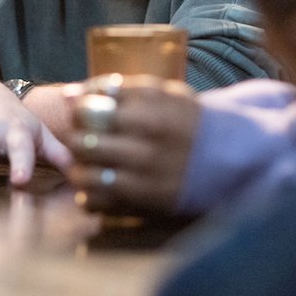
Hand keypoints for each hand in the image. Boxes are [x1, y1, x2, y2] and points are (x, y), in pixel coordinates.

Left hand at [60, 76, 200, 214]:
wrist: (227, 157)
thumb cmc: (185, 119)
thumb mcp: (159, 94)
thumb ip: (113, 89)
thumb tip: (68, 95)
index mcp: (149, 115)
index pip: (88, 110)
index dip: (79, 111)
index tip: (87, 114)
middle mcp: (145, 149)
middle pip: (82, 143)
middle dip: (76, 139)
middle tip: (84, 139)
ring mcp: (143, 181)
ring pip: (84, 176)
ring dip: (78, 168)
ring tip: (89, 163)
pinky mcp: (142, 206)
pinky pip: (95, 203)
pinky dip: (89, 195)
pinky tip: (101, 185)